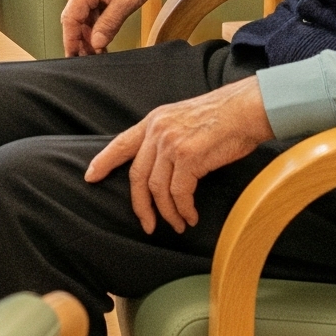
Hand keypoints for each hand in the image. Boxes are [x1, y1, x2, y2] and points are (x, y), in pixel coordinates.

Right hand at [62, 0, 179, 55]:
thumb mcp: (126, 2)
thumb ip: (109, 24)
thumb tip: (96, 43)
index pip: (70, 18)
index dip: (70, 40)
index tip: (73, 57)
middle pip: (75, 17)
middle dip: (80, 39)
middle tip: (90, 59)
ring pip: (84, 15)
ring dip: (89, 33)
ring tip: (98, 52)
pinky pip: (93, 9)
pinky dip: (97, 24)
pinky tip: (103, 37)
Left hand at [86, 75, 273, 233]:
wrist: (245, 110)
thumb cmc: (221, 118)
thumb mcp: (183, 120)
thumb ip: (166, 138)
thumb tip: (161, 167)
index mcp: (153, 121)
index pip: (121, 143)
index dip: (104, 161)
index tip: (90, 176)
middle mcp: (157, 131)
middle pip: (137, 175)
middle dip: (140, 205)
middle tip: (147, 225)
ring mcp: (171, 143)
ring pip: (157, 189)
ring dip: (167, 213)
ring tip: (179, 223)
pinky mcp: (188, 157)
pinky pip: (179, 193)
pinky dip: (183, 210)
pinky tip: (191, 216)